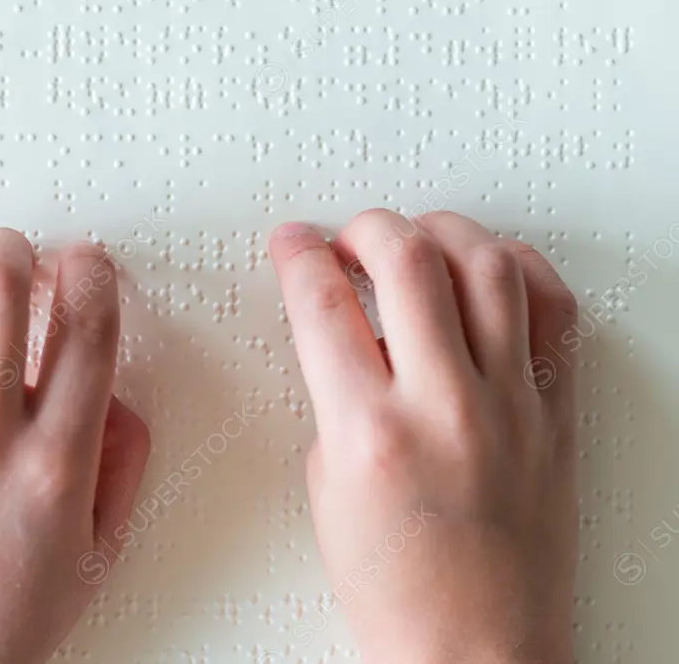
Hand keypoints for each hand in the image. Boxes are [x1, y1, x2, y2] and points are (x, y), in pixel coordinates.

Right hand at [270, 210, 578, 663]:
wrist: (478, 652)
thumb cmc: (401, 595)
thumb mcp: (328, 487)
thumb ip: (335, 397)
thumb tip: (345, 333)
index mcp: (369, 432)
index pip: (322, 303)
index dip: (298, 256)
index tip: (293, 244)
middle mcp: (445, 406)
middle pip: (405, 258)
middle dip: (364, 227)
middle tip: (348, 237)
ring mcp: (511, 404)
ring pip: (486, 262)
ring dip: (439, 231)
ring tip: (416, 241)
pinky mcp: (555, 411)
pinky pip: (552, 306)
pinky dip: (516, 266)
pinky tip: (487, 268)